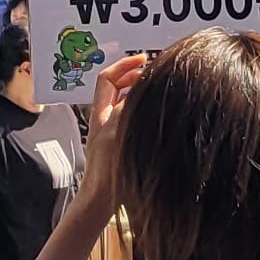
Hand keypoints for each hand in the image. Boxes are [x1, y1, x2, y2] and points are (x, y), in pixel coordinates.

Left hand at [76, 54, 145, 215]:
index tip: (144, 59)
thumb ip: (127, 108)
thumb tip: (141, 87)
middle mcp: (105, 118)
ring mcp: (114, 131)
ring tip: (160, 88)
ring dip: (141, 92)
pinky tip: (159, 114)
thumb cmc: (106, 171)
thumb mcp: (116, 133)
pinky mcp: (123, 143)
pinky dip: (145, 110)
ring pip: (127, 102)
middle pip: (118, 87)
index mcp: (100, 112)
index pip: (108, 78)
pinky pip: (134, 118)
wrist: (101, 200)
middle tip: (156, 72)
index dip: (125, 65)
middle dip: (135, 75)